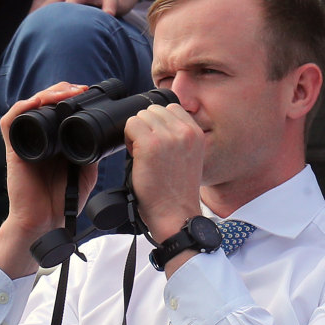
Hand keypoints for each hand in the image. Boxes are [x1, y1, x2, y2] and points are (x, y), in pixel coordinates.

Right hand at [0, 82, 99, 277]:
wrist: (46, 219)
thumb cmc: (63, 198)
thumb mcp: (85, 170)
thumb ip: (90, 152)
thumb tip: (103, 134)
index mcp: (56, 140)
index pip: (59, 109)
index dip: (71, 97)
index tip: (89, 92)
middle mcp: (40, 138)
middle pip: (44, 103)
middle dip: (60, 92)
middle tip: (78, 89)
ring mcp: (26, 142)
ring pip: (28, 107)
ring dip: (45, 95)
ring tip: (63, 93)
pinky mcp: (14, 150)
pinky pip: (10, 122)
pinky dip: (22, 108)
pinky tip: (37, 102)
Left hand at [124, 99, 205, 247]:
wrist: (176, 215)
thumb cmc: (178, 192)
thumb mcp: (189, 157)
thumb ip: (178, 137)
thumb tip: (155, 121)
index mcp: (196, 134)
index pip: (171, 108)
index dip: (159, 124)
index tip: (158, 143)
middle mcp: (185, 132)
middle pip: (153, 110)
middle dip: (147, 127)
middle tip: (149, 152)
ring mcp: (169, 137)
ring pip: (140, 116)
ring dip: (136, 133)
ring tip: (143, 155)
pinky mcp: (151, 144)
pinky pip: (130, 125)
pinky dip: (128, 139)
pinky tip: (136, 157)